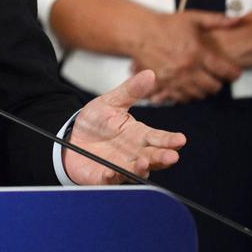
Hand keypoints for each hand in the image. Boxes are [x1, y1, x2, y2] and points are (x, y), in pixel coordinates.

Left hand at [64, 70, 185, 184]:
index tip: (180, 139)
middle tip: (171, 156)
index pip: (157, 138)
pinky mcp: (103, 176)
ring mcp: (120, 166)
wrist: (71, 136)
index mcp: (138, 135)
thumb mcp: (110, 102)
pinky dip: (111, 176)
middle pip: (152, 157)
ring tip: (144, 163)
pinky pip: (109, 178)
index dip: (169, 139)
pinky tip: (110, 172)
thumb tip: (149, 73)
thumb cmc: (95, 121)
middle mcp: (133, 153)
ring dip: (140, 168)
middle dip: (162, 157)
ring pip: (135, 170)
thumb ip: (130, 91)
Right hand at [131, 11, 240, 103]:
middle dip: (219, 83)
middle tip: (218, 78)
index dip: (234, 73)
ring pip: (197, 94)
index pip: (224, 70)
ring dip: (203, 90)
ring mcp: (174, 78)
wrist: (139, 33)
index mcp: (197, 53)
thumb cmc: (166, 25)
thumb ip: (216, 20)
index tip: (235, 73)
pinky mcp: (163, 83)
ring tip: (204, 83)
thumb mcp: (192, 18)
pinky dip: (187, 95)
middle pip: (212, 87)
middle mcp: (187, 68)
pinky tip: (189, 88)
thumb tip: (238, 20)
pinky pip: (180, 97)